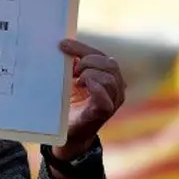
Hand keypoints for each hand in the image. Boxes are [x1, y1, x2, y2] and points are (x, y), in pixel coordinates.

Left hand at [55, 38, 126, 159]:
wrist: (68, 134)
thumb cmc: (70, 106)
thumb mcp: (70, 82)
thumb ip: (72, 67)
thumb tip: (63, 47)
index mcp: (107, 77)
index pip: (100, 56)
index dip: (82, 48)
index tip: (63, 44)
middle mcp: (115, 88)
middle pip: (110, 63)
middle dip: (88, 61)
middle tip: (71, 69)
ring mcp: (113, 101)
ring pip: (110, 77)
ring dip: (89, 73)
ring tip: (75, 80)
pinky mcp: (104, 112)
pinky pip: (105, 96)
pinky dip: (94, 86)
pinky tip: (81, 85)